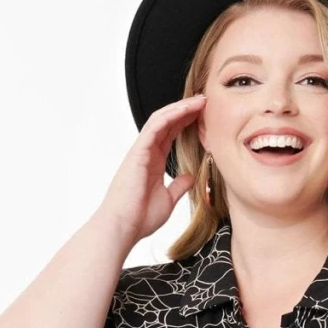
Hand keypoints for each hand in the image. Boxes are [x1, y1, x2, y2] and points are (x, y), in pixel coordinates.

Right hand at [93, 94, 206, 250]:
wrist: (123, 227)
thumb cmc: (139, 218)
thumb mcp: (168, 200)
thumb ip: (178, 186)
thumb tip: (190, 177)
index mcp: (154, 162)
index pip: (171, 134)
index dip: (186, 122)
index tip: (204, 115)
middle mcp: (147, 153)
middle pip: (167, 122)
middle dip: (185, 109)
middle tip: (205, 100)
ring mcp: (141, 150)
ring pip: (161, 119)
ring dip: (180, 108)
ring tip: (199, 100)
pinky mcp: (138, 152)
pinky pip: (155, 126)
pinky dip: (170, 115)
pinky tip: (185, 109)